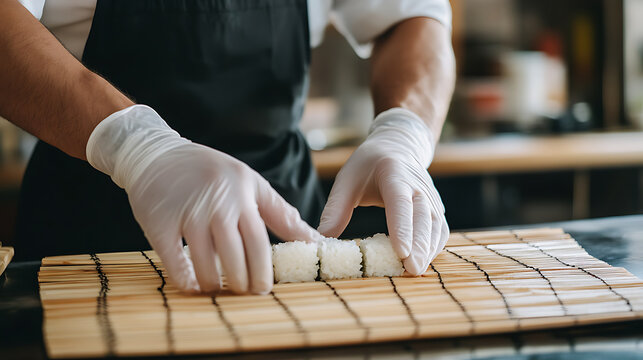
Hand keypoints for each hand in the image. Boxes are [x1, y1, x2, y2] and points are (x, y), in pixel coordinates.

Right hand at [87, 105, 319, 293]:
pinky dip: (185, 278)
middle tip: (244, 294)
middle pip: (235, 255)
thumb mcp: (250, 183)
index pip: (258, 241)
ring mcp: (188, 213)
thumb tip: (314, 240)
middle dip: (242, 281)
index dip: (262, 270)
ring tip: (220, 290)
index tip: (265, 289)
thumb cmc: (211, 172)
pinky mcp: (160, 223)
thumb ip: (280, 213)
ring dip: (215, 282)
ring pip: (205, 262)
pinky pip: (174, 259)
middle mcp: (216, 204)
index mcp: (242, 195)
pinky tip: (194, 286)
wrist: (157, 155)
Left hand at [318, 108, 448, 274]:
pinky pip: (439, 230)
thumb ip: (335, 210)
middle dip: (419, 246)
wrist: (397, 147)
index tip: (402, 252)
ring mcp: (431, 198)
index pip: (400, 204)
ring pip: (435, 226)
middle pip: (423, 219)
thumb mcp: (346, 180)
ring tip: (415, 271)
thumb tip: (321, 241)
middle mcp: (418, 187)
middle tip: (411, 270)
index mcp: (394, 175)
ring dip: (428, 250)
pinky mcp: (436, 208)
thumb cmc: (368, 165)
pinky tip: (422, 262)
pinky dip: (433, 247)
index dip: (402, 228)